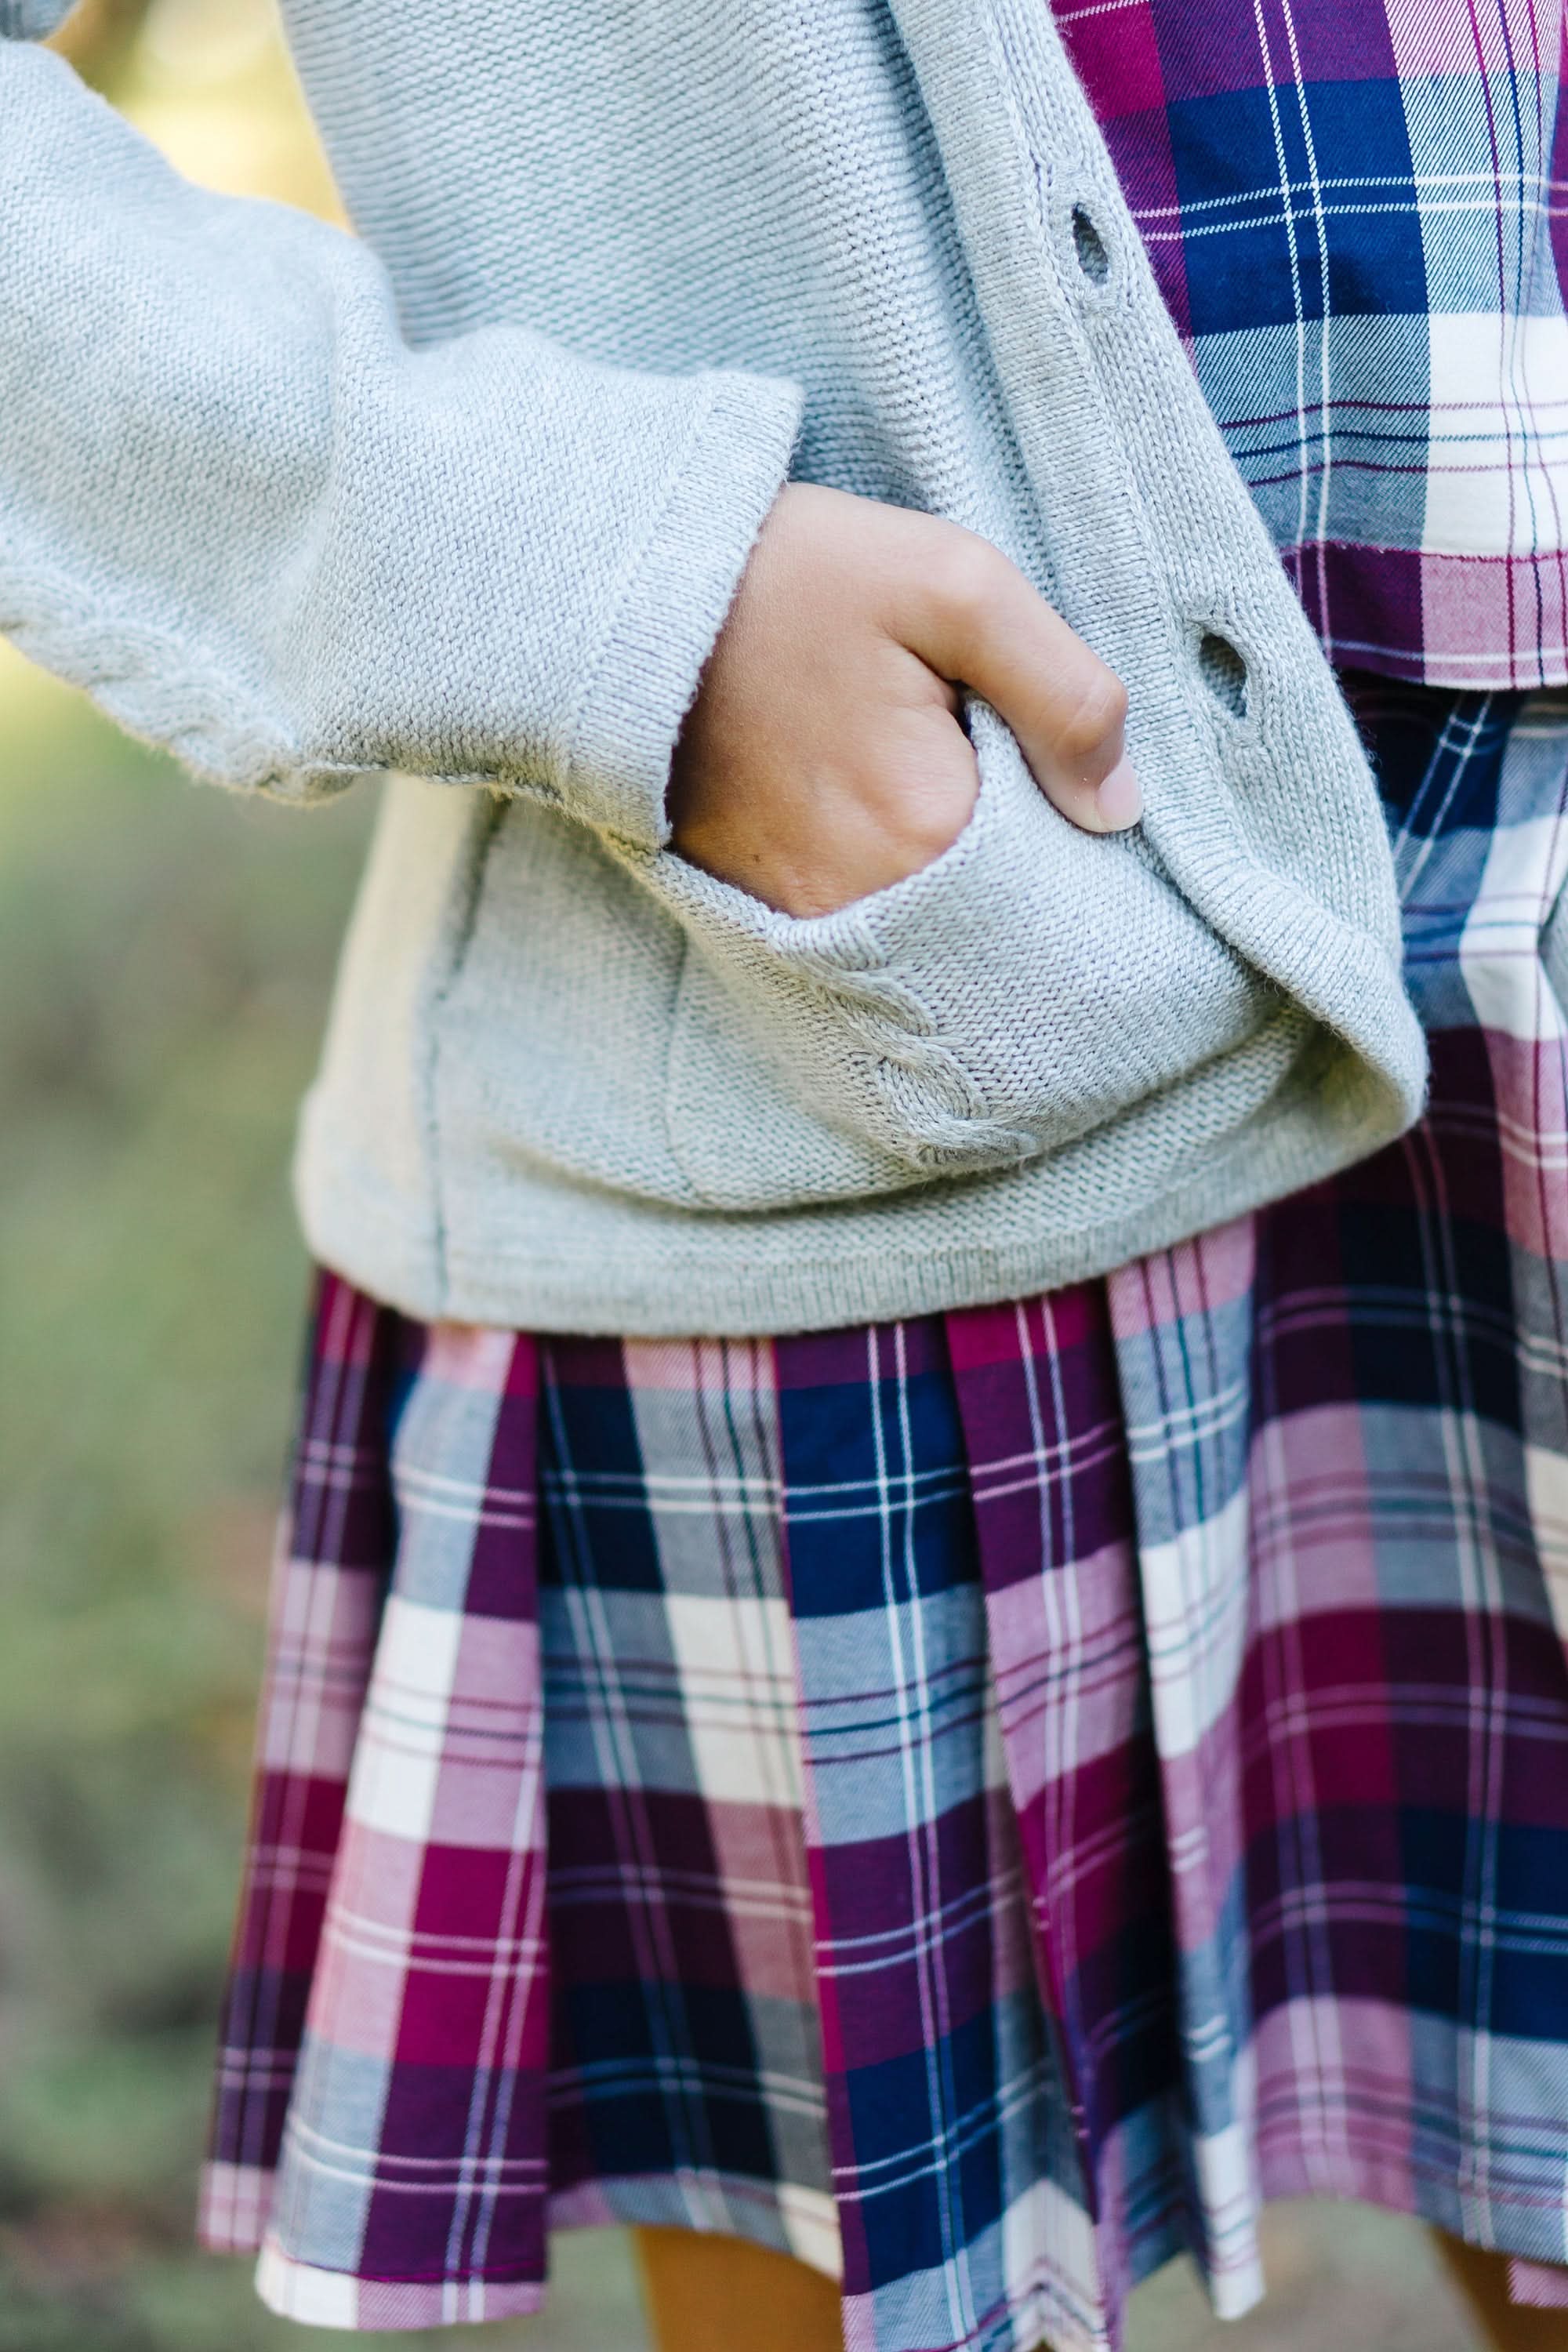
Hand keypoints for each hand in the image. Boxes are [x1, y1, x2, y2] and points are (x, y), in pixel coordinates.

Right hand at [669, 481, 1139, 919]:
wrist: (625, 597)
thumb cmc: (792, 577)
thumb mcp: (955, 585)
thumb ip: (1064, 692)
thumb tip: (1121, 807)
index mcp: (930, 831)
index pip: (1060, 877)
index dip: (1075, 830)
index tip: (1062, 778)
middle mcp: (868, 904)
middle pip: (997, 914)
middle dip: (1024, 862)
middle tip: (1004, 775)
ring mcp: (809, 918)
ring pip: (936, 926)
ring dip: (960, 876)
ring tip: (940, 787)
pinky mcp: (765, 911)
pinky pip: (869, 925)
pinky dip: (897, 885)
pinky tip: (887, 815)